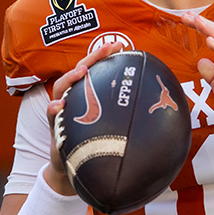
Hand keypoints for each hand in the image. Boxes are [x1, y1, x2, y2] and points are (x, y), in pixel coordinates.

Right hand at [44, 42, 124, 195]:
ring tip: (81, 71)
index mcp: (86, 96)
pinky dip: (54, 110)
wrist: (73, 169)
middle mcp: (72, 99)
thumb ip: (127, 114)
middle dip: (91, 59)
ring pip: (61, 89)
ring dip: (70, 78)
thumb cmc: (95, 144)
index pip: (95, 71)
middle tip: (106, 49)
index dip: (104, 57)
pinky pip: (52, 117)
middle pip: (78, 73)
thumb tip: (161, 106)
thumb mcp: (111, 126)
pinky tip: (60, 106)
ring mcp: (61, 112)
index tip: (120, 46)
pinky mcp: (54, 128)